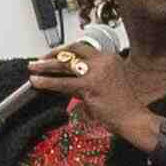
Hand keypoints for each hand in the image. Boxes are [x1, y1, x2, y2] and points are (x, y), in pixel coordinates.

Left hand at [30, 39, 165, 148]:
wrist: (132, 118)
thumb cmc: (121, 104)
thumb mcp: (104, 83)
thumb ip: (86, 76)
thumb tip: (63, 76)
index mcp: (109, 57)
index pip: (82, 48)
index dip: (64, 50)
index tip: (52, 55)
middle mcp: (104, 61)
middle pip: (72, 51)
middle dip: (52, 55)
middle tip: (38, 60)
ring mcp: (97, 72)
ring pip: (65, 65)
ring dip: (45, 66)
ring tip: (33, 68)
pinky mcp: (90, 85)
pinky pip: (63, 82)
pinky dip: (47, 82)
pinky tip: (37, 82)